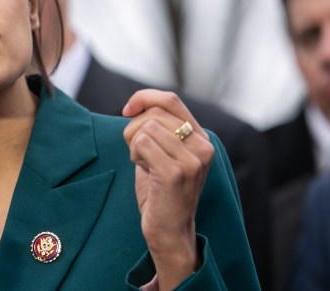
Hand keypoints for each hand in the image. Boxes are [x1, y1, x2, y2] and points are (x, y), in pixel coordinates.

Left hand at [122, 89, 213, 289]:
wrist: (170, 232)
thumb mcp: (163, 153)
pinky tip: (144, 171)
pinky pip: (142, 143)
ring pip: (145, 128)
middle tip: (140, 155)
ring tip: (145, 165)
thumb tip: (136, 104)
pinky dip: (135, 155)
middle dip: (134, 130)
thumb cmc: (160, 192)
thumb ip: (158, 128)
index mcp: (201, 138)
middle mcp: (202, 146)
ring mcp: (192, 159)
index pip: (170, 99)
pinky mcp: (176, 172)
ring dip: (134, 146)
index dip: (144, 98)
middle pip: (153, 113)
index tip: (127, 110)